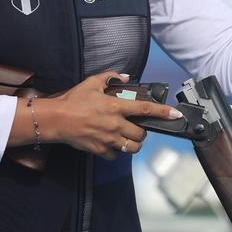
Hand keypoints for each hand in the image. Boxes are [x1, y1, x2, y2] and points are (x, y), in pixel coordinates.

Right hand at [50, 72, 182, 159]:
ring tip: (128, 138)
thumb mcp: (92, 83)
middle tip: (136, 127)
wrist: (56, 120)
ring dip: (133, 143)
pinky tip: (111, 144)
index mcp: (116, 106)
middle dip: (142, 131)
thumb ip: (110, 77)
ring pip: (132, 147)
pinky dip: (116, 151)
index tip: (175, 114)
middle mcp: (115, 124)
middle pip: (141, 134)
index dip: (162, 112)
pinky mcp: (100, 150)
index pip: (145, 109)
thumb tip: (125, 76)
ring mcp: (108, 139)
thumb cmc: (73, 100)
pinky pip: (115, 155)